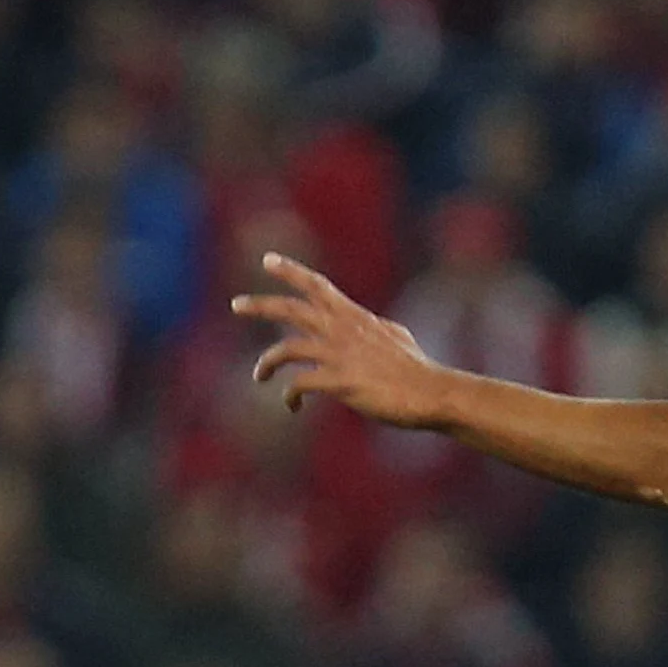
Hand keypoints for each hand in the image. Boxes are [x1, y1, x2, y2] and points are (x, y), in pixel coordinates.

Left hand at [234, 253, 449, 426]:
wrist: (431, 392)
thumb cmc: (418, 369)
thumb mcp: (396, 337)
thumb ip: (377, 328)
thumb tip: (375, 325)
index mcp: (354, 317)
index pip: (317, 286)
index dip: (291, 271)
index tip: (268, 260)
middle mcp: (341, 330)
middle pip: (290, 309)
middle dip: (260, 305)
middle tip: (235, 304)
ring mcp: (338, 355)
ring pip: (285, 349)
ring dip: (265, 362)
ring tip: (258, 376)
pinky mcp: (339, 382)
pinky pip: (299, 384)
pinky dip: (290, 395)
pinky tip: (292, 406)